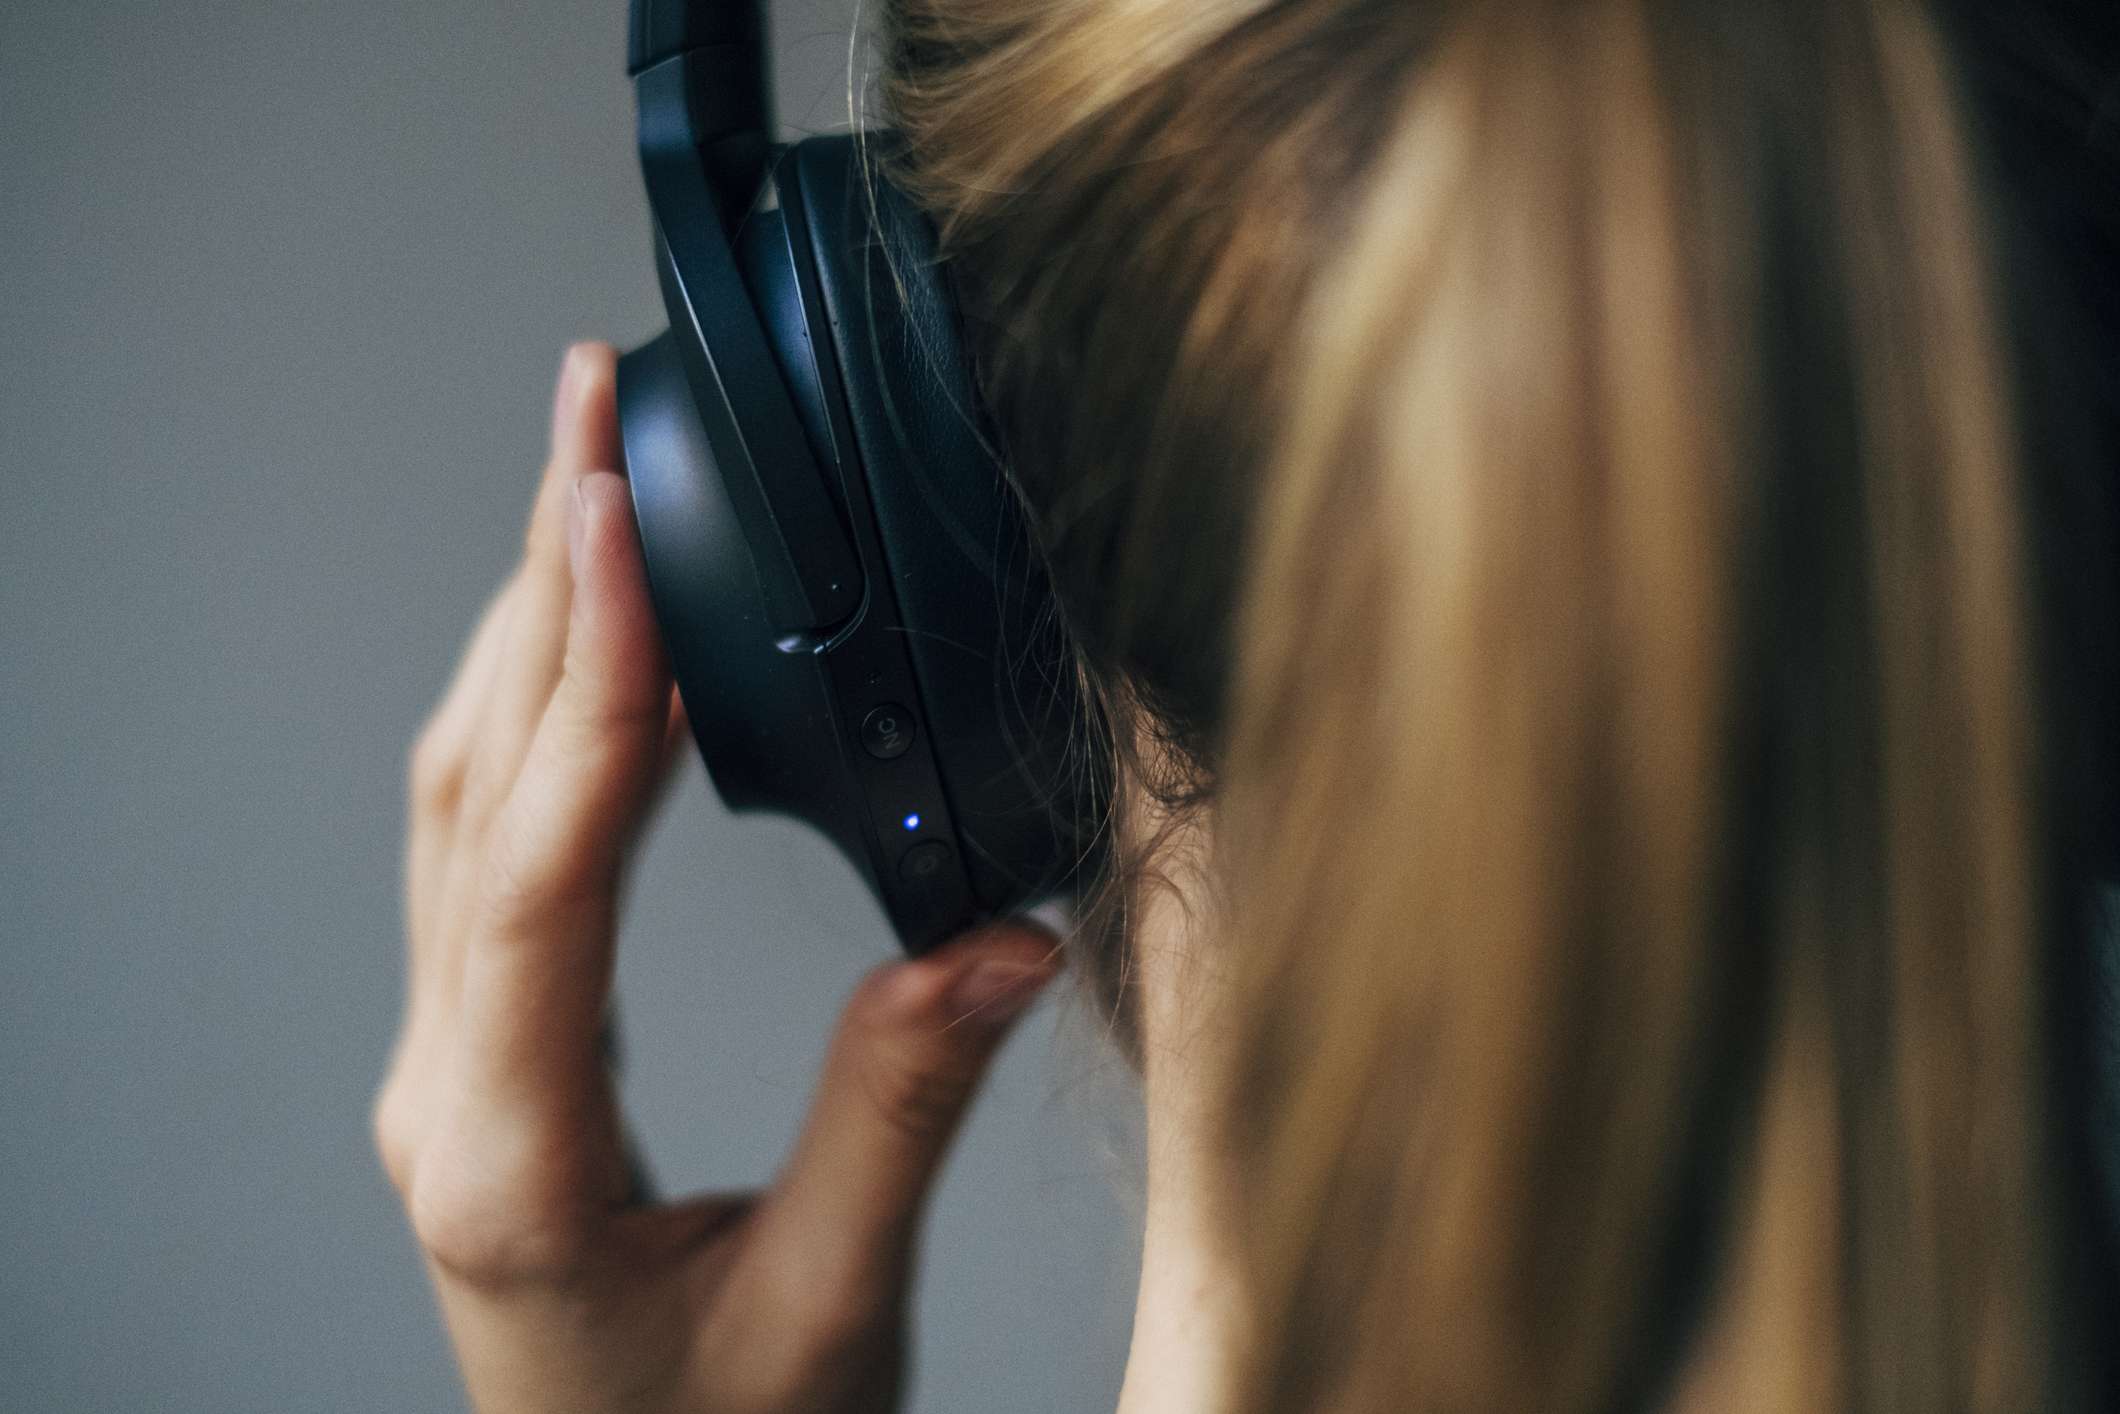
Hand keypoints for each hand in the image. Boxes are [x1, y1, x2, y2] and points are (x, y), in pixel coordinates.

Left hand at [374, 343, 1060, 1413]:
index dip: (584, 680)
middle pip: (470, 790)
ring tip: (590, 491)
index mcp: (508, 1152)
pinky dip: (540, 723)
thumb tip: (1003, 932)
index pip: (536, 867)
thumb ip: (900, 1115)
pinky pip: (485, 852)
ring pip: (459, 807)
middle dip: (528, 586)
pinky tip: (599, 659)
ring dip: (523, 638)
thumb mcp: (827, 1314)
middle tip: (582, 420)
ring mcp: (449, 1066)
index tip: (608, 515)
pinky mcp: (483, 1059)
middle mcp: (448, 1086)